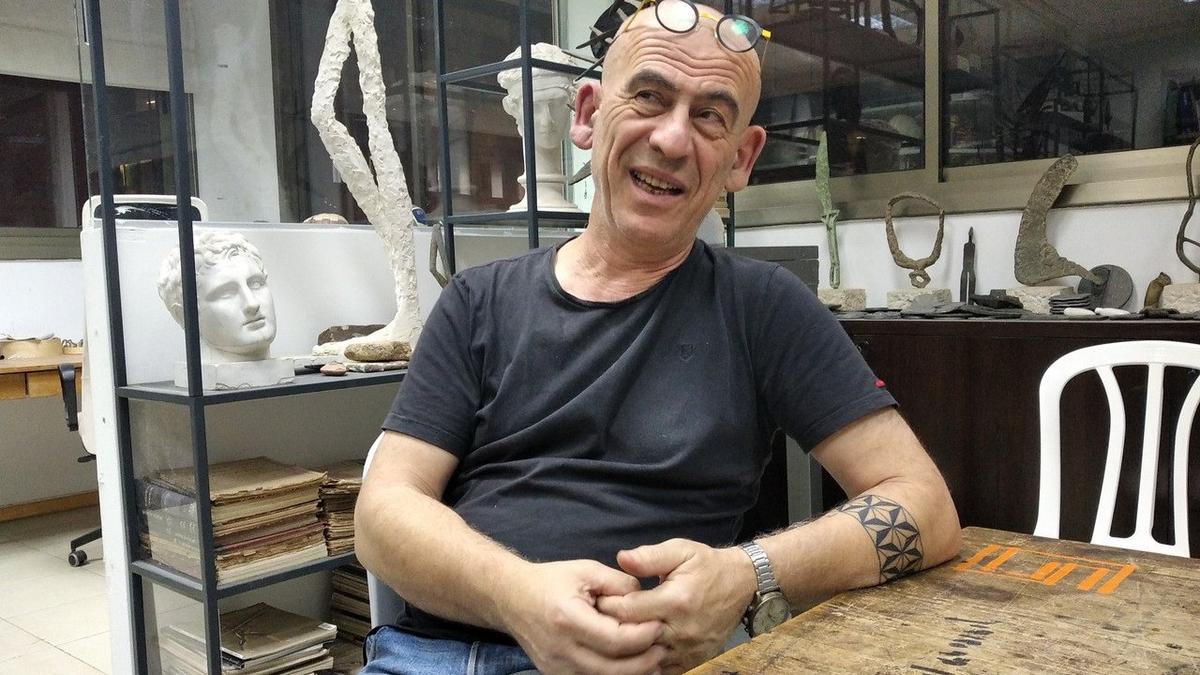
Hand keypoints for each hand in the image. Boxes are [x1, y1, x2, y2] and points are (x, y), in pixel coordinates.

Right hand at [503, 559, 666, 674]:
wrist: (512, 597)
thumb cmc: (550, 580)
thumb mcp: (586, 570)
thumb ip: (619, 583)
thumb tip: (646, 597)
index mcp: (567, 618)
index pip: (615, 639)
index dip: (642, 635)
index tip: (659, 625)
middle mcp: (560, 648)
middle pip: (612, 669)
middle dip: (644, 661)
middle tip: (662, 648)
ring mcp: (555, 667)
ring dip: (632, 674)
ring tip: (653, 661)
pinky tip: (630, 667)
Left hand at [595, 539, 756, 674]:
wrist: (741, 585)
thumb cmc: (707, 566)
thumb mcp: (681, 551)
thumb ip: (650, 556)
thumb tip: (622, 558)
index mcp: (676, 601)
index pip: (628, 611)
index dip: (608, 605)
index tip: (598, 599)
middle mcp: (681, 630)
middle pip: (633, 638)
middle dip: (612, 629)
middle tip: (598, 619)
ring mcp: (688, 649)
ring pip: (645, 659)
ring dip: (627, 648)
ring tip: (613, 634)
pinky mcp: (693, 661)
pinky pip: (662, 670)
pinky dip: (645, 662)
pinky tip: (634, 650)